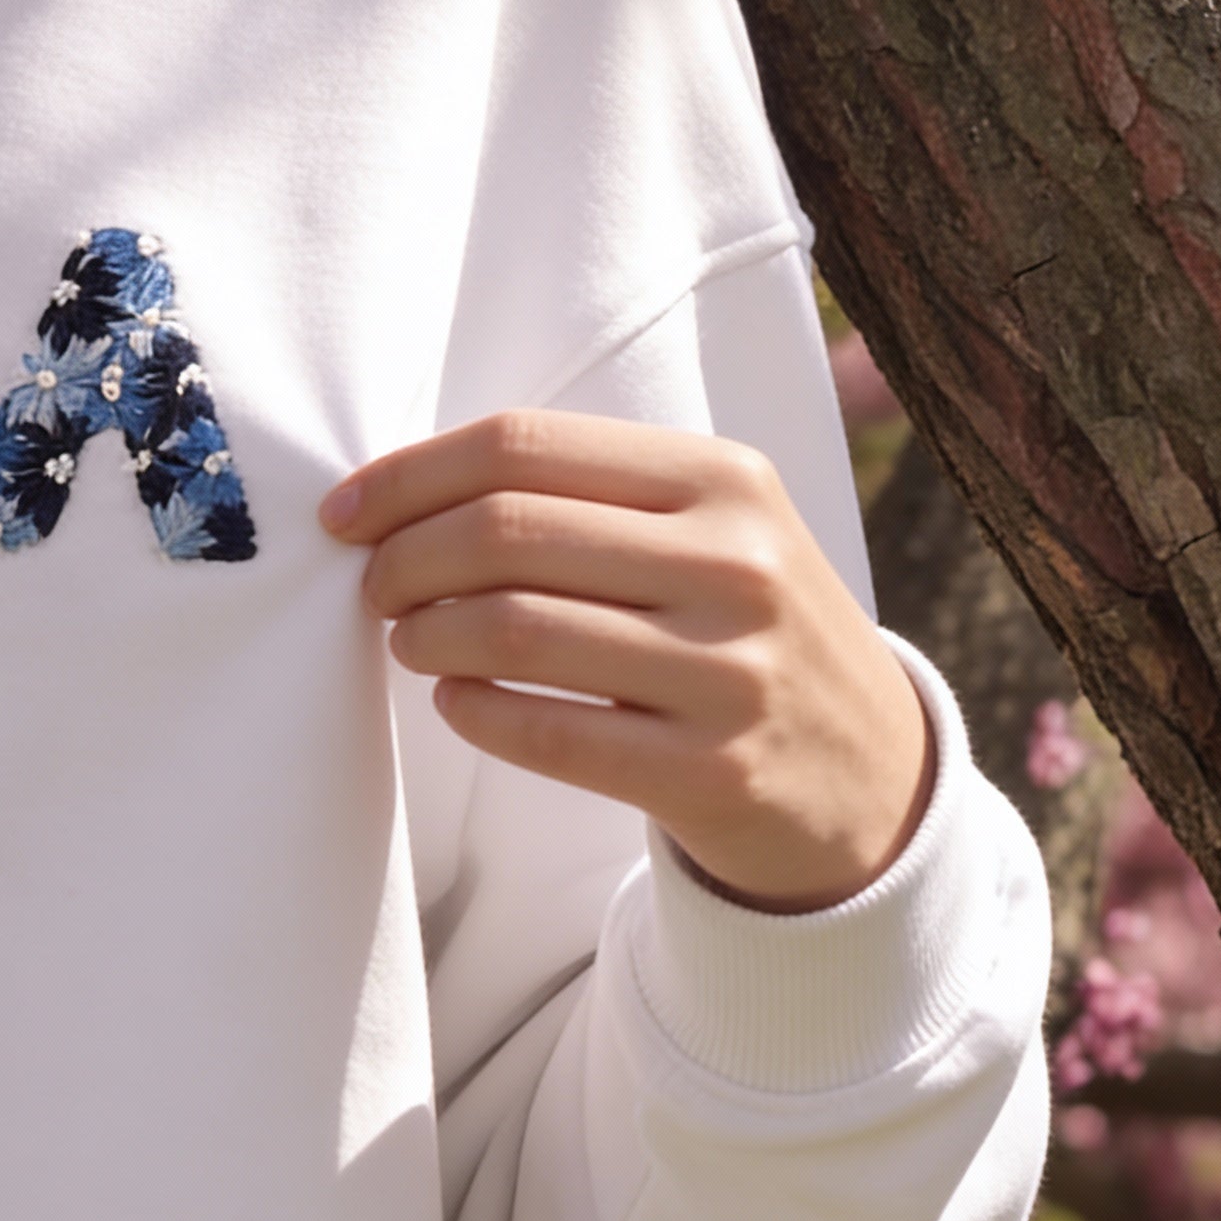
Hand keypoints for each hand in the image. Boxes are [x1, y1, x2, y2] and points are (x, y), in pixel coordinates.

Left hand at [321, 407, 934, 911]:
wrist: (873, 774)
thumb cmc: (742, 628)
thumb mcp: (708, 529)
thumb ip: (582, 495)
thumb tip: (401, 489)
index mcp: (722, 478)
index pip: (522, 446)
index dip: (409, 475)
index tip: (347, 512)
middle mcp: (737, 564)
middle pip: (504, 532)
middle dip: (404, 557)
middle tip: (375, 585)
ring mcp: (730, 672)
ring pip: (515, 629)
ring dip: (425, 635)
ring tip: (410, 640)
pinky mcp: (714, 770)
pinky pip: (547, 733)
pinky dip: (472, 712)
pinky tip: (458, 700)